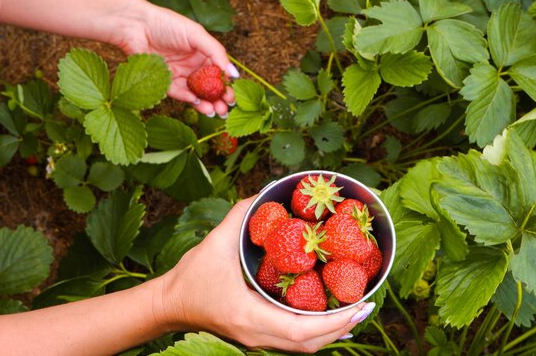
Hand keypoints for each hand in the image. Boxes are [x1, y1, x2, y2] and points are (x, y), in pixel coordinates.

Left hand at [114, 0, 237, 117]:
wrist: (135, 25)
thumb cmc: (166, 23)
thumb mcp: (196, 34)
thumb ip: (216, 52)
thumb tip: (234, 74)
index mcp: (202, 53)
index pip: (219, 73)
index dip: (226, 86)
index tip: (232, 97)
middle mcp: (191, 65)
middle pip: (209, 87)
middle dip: (218, 100)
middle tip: (225, 110)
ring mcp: (178, 74)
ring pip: (195, 93)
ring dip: (206, 104)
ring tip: (214, 112)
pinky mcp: (163, 82)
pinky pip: (178, 93)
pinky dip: (188, 99)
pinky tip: (197, 103)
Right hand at [160, 197, 371, 353]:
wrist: (169, 305)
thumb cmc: (190, 277)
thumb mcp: (215, 242)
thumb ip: (242, 216)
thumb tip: (265, 195)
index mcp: (249, 316)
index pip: (301, 330)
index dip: (335, 320)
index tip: (360, 305)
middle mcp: (256, 335)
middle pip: (309, 345)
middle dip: (342, 327)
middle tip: (366, 307)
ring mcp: (256, 341)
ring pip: (303, 348)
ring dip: (331, 333)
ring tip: (353, 312)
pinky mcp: (255, 337)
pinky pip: (292, 343)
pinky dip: (315, 333)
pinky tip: (327, 318)